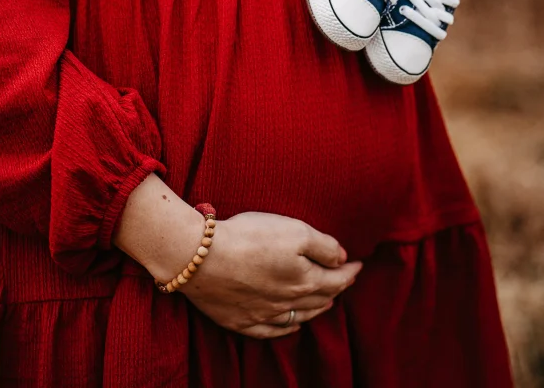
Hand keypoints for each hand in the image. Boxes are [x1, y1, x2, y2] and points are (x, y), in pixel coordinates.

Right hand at [178, 211, 361, 338]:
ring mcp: (263, 314)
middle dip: (337, 288)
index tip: (359, 264)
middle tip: (346, 280)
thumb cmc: (249, 238)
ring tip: (328, 301)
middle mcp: (288, 301)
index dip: (350, 271)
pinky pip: (272, 330)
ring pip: (299, 315)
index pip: (336, 279)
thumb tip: (342, 258)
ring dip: (317, 308)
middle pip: (320, 298)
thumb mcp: (294, 230)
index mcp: (304, 279)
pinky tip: (294, 323)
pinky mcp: (241, 319)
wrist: (201, 257)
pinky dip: (288, 327)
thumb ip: (323, 245)